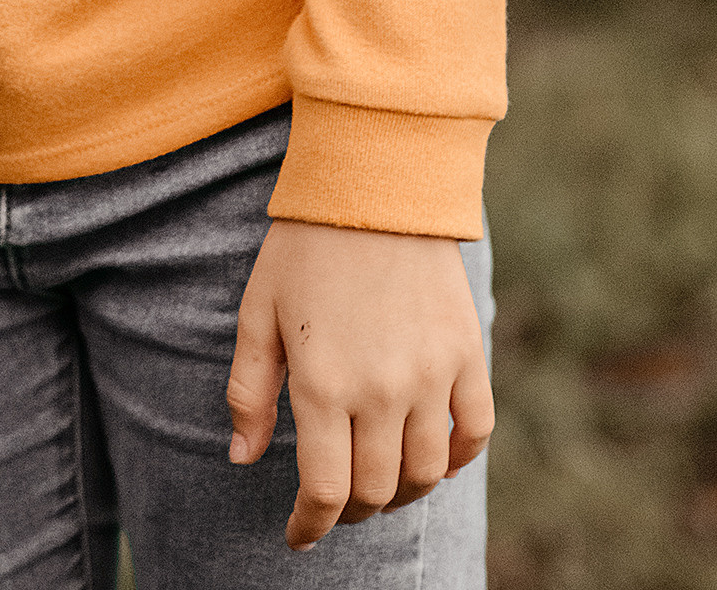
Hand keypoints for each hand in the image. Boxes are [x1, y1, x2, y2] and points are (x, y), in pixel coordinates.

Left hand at [228, 220, 492, 550]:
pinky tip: (430, 455)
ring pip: (425, 474)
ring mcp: (432, 375)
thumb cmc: (304, 246)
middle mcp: (382, 389)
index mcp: (322, 383)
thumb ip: (249, 390)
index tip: (299, 535)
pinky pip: (475, 434)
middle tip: (336, 503)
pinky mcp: (468, 356)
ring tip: (378, 482)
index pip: (325, 490)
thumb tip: (242, 458)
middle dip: (352, 511)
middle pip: (376, 491)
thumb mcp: (257, 310)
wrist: (373, 182)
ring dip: (401, 491)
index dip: (310, 525)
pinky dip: (455, 459)